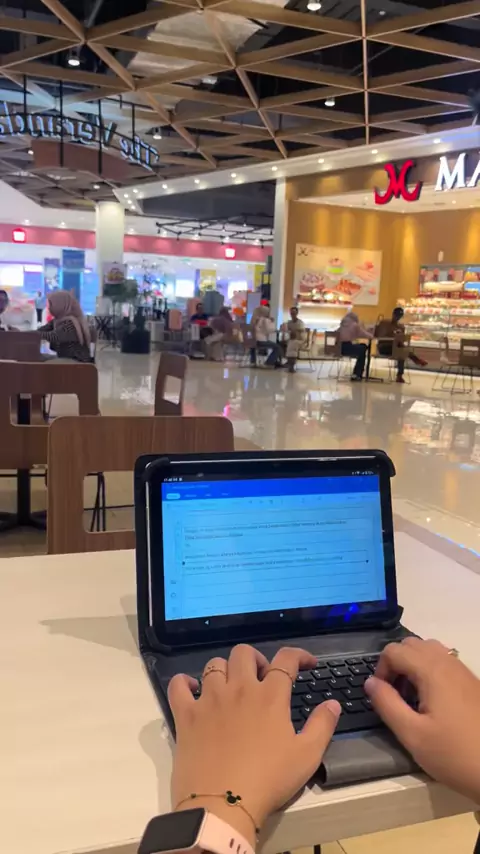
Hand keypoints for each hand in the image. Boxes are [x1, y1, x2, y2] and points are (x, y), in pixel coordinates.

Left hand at [169, 645, 340, 843]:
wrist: (222, 805)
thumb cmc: (268, 781)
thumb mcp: (306, 756)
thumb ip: (322, 725)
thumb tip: (332, 704)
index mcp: (270, 696)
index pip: (286, 659)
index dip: (299, 655)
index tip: (305, 663)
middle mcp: (239, 689)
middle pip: (244, 653)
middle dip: (256, 659)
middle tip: (262, 678)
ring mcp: (209, 699)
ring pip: (214, 665)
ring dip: (225, 669)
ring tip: (231, 685)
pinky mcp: (186, 715)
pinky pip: (178, 685)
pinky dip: (184, 682)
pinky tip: (192, 689)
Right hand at [365, 638, 479, 802]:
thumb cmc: (454, 754)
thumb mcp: (412, 735)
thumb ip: (387, 704)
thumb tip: (370, 682)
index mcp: (432, 671)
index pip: (394, 650)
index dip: (380, 669)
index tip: (381, 696)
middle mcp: (448, 663)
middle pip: (411, 645)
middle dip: (396, 664)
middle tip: (394, 695)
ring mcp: (462, 671)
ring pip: (429, 650)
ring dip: (412, 665)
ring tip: (412, 697)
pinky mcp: (472, 682)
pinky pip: (443, 662)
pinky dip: (429, 671)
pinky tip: (432, 702)